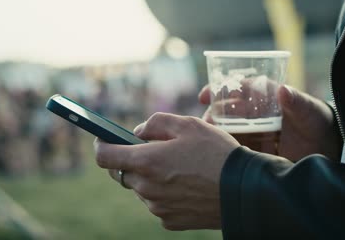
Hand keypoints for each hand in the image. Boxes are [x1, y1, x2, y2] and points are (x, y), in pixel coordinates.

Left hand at [94, 112, 239, 229]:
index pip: (105, 156)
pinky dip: (164, 193)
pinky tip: (186, 186)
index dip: (101, 145)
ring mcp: (157, 207)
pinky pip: (157, 203)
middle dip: (132, 160)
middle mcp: (147, 188)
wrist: (243, 190)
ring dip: (150, 177)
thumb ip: (155, 123)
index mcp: (147, 161)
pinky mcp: (169, 221)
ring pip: (141, 189)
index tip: (103, 139)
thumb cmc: (217, 153)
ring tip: (178, 169)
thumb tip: (138, 133)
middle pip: (123, 173)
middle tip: (155, 151)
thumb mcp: (188, 124)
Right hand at [198, 84, 341, 161]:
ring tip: (210, 142)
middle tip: (206, 125)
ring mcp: (252, 131)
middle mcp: (254, 112)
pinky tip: (219, 156)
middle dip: (211, 116)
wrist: (327, 148)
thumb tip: (283, 90)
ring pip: (226, 130)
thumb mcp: (310, 110)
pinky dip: (225, 150)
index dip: (217, 89)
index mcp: (263, 96)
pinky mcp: (254, 148)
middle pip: (225, 110)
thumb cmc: (319, 121)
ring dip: (215, 134)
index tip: (204, 96)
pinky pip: (235, 148)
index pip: (236, 88)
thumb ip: (297, 101)